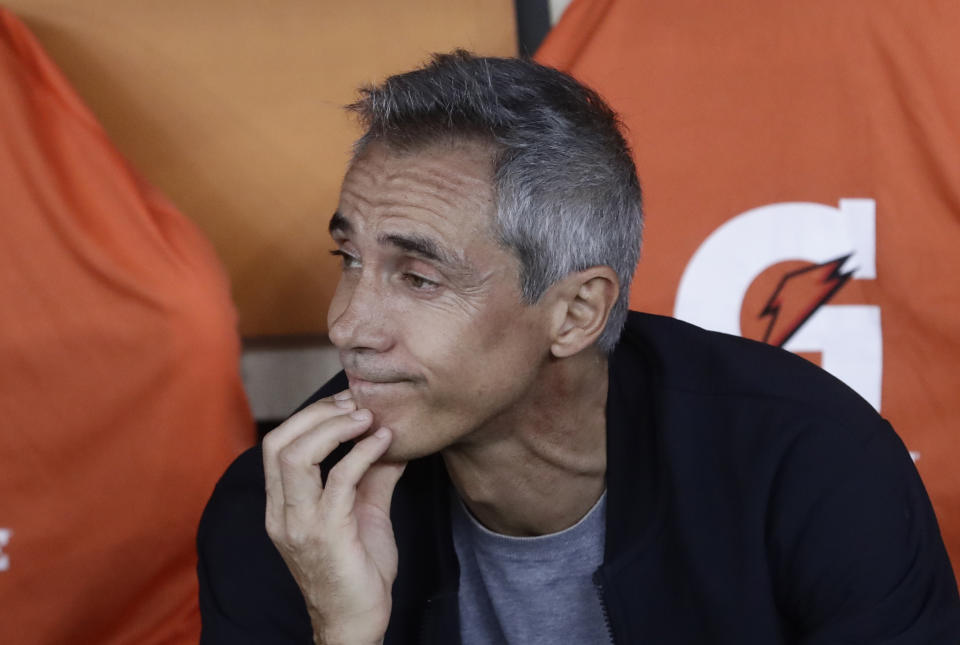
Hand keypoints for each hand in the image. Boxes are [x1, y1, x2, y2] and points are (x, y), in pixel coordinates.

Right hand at [263, 391, 406, 644]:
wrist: (357, 623)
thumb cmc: (359, 571)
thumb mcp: (365, 513)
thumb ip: (371, 476)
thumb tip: (388, 437)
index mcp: (282, 507)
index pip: (276, 445)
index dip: (309, 415)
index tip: (345, 401)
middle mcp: (282, 514)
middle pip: (279, 443)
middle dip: (317, 412)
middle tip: (355, 402)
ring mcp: (301, 525)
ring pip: (297, 456)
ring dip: (335, 427)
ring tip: (366, 416)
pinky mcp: (327, 536)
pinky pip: (339, 481)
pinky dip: (362, 453)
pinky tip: (383, 441)